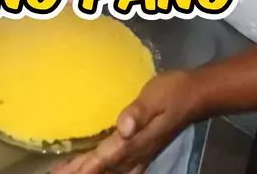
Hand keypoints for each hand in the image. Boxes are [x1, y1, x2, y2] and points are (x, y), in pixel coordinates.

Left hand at [51, 70, 199, 173]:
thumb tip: (123, 128)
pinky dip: (112, 172)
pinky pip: (126, 169)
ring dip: (93, 173)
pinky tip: (107, 171)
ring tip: (71, 171)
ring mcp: (143, 153)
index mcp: (135, 139)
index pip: (104, 158)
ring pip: (114, 171)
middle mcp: (137, 151)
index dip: (84, 167)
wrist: (194, 94)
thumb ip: (138, 112)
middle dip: (81, 172)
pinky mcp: (147, 149)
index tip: (62, 173)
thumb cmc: (171, 91)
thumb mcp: (153, 96)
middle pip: (105, 169)